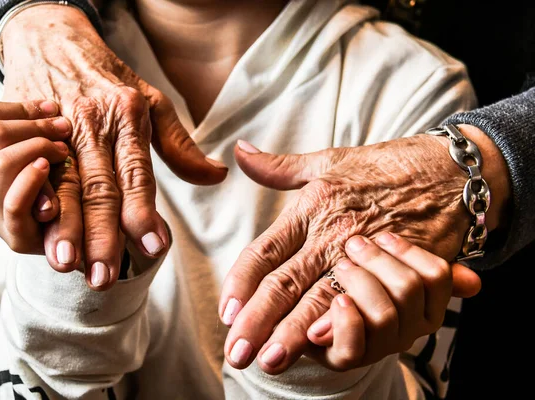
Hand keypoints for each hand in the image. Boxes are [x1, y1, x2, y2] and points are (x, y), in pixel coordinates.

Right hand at [0, 100, 70, 252]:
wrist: (70, 237)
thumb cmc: (51, 188)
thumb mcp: (31, 155)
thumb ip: (8, 133)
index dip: (21, 107)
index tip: (52, 108)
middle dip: (35, 125)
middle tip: (64, 128)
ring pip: (0, 163)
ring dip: (38, 148)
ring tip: (62, 150)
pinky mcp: (15, 236)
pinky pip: (15, 202)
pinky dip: (32, 179)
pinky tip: (48, 167)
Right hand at [1, 5, 227, 288]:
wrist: (55, 42)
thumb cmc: (110, 79)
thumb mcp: (153, 102)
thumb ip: (181, 145)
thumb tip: (217, 176)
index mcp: (128, 116)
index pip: (137, 172)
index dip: (143, 211)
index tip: (153, 247)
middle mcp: (93, 122)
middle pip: (98, 187)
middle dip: (100, 236)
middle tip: (104, 277)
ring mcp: (58, 127)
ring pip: (65, 185)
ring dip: (64, 228)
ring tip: (67, 265)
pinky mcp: (29, 130)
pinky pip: (29, 170)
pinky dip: (34, 201)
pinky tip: (37, 229)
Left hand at [220, 135, 484, 373]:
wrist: (444, 169)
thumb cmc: (382, 165)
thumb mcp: (327, 159)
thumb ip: (279, 167)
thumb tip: (240, 153)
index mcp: (310, 208)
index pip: (263, 251)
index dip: (240, 283)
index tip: (226, 312)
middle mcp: (330, 233)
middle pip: (284, 283)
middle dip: (257, 321)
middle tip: (236, 353)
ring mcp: (362, 252)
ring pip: (318, 298)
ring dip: (292, 332)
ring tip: (270, 359)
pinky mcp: (392, 267)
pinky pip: (365, 299)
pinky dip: (342, 322)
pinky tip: (321, 343)